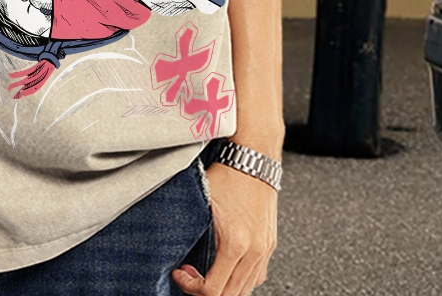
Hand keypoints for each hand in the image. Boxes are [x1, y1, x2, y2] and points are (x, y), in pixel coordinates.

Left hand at [172, 162, 276, 295]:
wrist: (255, 158)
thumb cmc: (228, 174)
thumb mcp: (202, 200)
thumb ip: (191, 226)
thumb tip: (171, 241)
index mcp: (235, 242)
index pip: (214, 289)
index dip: (191, 287)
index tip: (180, 273)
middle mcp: (254, 251)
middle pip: (231, 295)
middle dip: (206, 291)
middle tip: (191, 276)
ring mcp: (265, 249)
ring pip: (245, 289)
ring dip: (224, 288)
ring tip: (207, 272)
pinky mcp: (270, 244)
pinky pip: (257, 276)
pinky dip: (241, 279)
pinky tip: (227, 267)